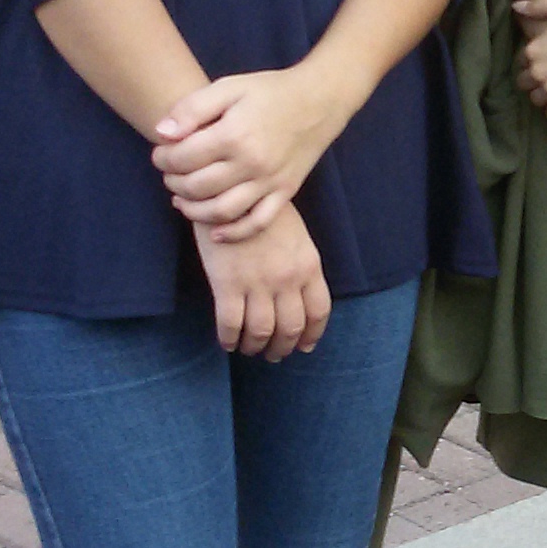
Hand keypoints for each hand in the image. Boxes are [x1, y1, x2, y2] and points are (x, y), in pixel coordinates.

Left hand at [151, 67, 350, 241]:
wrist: (319, 100)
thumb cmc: (270, 91)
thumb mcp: (229, 87)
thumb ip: (192, 108)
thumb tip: (162, 134)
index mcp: (234, 135)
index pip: (183, 158)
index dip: (163, 158)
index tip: (160, 153)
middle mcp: (251, 164)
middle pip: (197, 187)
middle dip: (173, 182)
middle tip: (169, 174)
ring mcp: (269, 182)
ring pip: (221, 211)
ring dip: (193, 211)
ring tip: (181, 200)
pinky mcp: (284, 193)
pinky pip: (257, 223)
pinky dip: (233, 233)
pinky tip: (215, 232)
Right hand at [196, 199, 330, 359]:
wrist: (232, 193)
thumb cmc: (264, 213)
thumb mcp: (297, 236)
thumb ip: (302, 266)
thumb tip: (300, 297)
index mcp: (309, 266)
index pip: (319, 311)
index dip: (312, 335)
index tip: (305, 347)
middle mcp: (287, 279)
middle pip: (291, 328)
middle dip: (283, 347)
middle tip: (274, 354)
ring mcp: (258, 283)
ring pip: (262, 332)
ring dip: (256, 347)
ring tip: (250, 350)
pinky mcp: (228, 285)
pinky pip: (231, 324)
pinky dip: (229, 339)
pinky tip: (227, 342)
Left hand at [511, 0, 546, 113]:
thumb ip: (536, 7)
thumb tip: (515, 6)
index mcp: (534, 49)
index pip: (521, 61)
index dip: (532, 60)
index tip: (544, 59)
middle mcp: (538, 71)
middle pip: (524, 82)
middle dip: (533, 80)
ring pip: (536, 99)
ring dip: (543, 95)